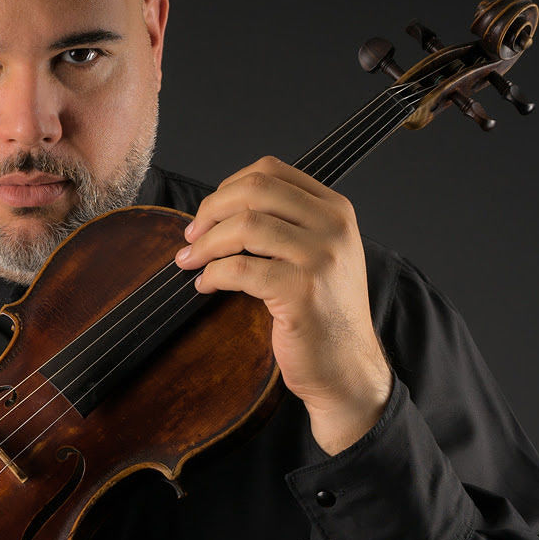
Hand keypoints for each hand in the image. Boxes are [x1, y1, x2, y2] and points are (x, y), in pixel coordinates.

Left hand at [176, 156, 392, 453]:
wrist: (347, 368)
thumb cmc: (322, 313)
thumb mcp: (317, 254)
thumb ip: (283, 224)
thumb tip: (217, 210)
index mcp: (335, 209)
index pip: (270, 171)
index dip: (227, 187)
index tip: (208, 214)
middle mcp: (332, 226)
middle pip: (254, 190)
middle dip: (210, 210)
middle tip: (191, 236)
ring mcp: (320, 258)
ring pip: (244, 226)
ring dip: (206, 244)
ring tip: (190, 261)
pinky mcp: (301, 292)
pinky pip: (240, 268)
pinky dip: (213, 274)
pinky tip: (206, 285)